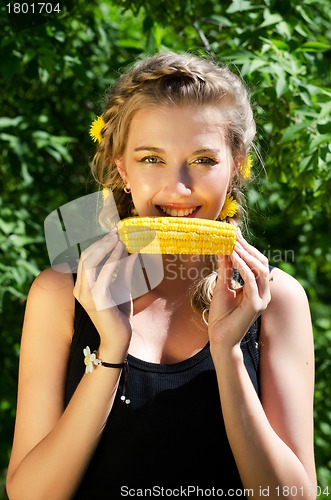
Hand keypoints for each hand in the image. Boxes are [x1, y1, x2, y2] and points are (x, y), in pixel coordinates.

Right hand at [73, 229, 137, 358]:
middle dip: (101, 242)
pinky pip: (103, 273)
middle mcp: (80, 289)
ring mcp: (86, 295)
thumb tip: (132, 250)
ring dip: (106, 248)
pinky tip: (124, 251)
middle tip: (116, 232)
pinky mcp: (97, 299)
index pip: (85, 258)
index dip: (98, 244)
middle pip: (85, 256)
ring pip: (90, 261)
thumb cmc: (119, 315)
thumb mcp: (122, 288)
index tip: (114, 233)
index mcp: (82, 287)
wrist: (119, 339)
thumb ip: (123, 270)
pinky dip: (113, 259)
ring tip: (120, 239)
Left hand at [208, 230, 270, 349]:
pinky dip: (242, 267)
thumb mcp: (222, 286)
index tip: (234, 234)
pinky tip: (233, 257)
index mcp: (257, 288)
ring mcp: (262, 298)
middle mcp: (263, 292)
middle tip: (233, 235)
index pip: (257, 262)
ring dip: (245, 254)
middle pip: (261, 262)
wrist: (219, 338)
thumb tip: (223, 249)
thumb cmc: (221, 315)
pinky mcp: (256, 304)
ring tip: (232, 244)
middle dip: (247, 247)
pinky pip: (251, 279)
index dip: (246, 247)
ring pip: (259, 268)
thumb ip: (226, 269)